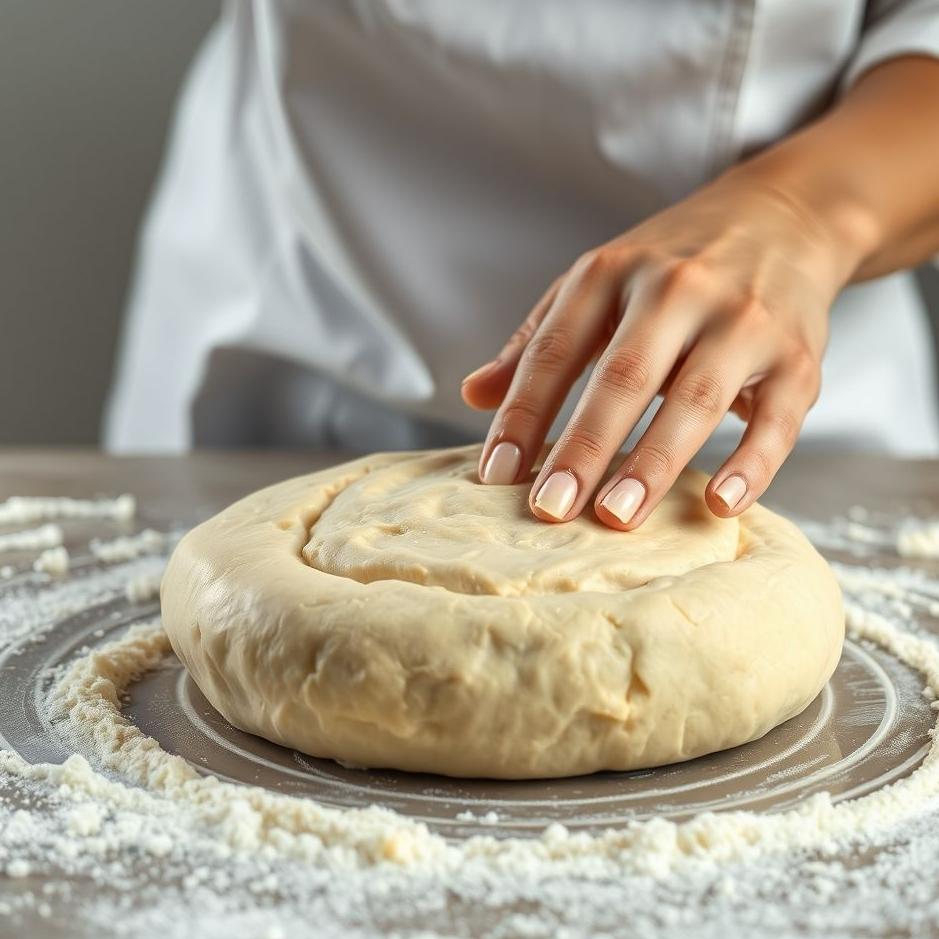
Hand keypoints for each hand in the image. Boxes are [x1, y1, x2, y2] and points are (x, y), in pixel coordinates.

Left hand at [462, 168, 861, 528]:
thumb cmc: (671, 266)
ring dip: (654, 461)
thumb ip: (536, 340)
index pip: (555, 350)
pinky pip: (778, 418)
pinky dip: (752, 464)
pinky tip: (719, 505)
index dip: (522, 414)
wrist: (783, 216)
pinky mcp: (798, 356)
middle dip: (584, 446)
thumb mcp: (596, 284)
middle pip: (623, 376)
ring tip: (616, 516)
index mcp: (611, 272)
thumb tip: (471, 393)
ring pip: (695, 397)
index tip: (496, 474)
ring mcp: (743, 320)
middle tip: (549, 509)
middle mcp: (676, 289)